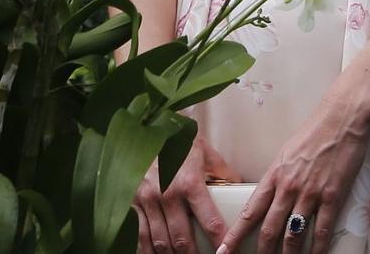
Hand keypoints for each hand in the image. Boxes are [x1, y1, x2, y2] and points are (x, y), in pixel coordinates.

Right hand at [134, 133, 238, 253]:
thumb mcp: (203, 150)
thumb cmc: (175, 139)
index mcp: (190, 182)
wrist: (142, 127)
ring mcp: (146, 201)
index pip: (209, 219)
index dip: (220, 239)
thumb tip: (238, 184)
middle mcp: (167, 195)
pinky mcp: (131, 204)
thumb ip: (221, 170)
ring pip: (160, 242)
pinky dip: (148, 251)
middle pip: (182, 238)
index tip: (227, 251)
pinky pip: (139, 236)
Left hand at [216, 95, 369, 253]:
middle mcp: (288, 187)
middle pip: (269, 230)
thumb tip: (270, 196)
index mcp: (275, 175)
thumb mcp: (286, 152)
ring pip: (293, 235)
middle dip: (262, 252)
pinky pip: (322, 230)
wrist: (342, 118)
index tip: (224, 251)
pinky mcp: (332, 196)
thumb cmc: (315, 131)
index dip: (235, 235)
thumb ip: (277, 176)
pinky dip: (317, 249)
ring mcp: (310, 193)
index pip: (249, 212)